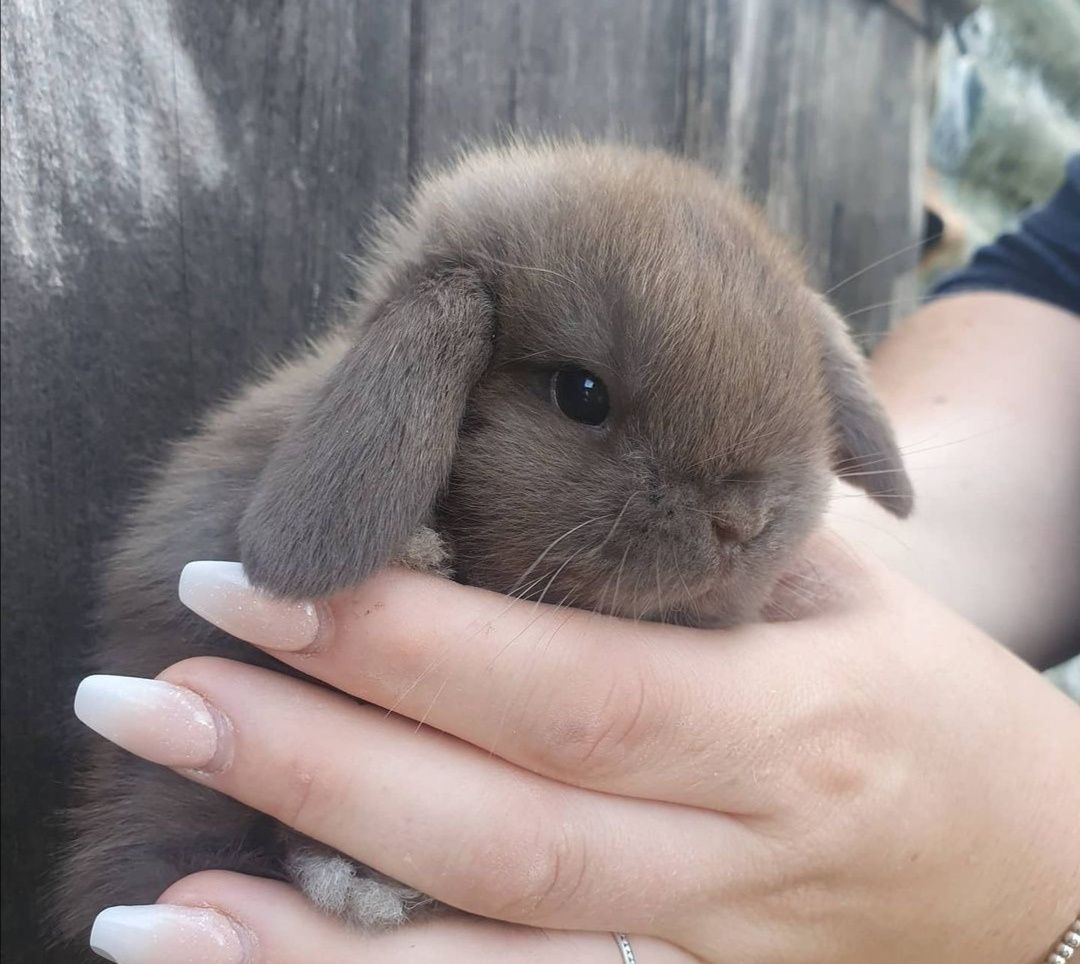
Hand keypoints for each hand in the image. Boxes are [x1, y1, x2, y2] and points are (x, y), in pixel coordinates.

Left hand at [75, 535, 1079, 962]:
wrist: (1043, 873)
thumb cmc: (928, 705)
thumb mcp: (847, 602)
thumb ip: (691, 562)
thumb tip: (514, 509)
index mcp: (790, 724)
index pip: (567, 683)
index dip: (406, 640)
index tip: (259, 583)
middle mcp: (742, 857)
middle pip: (503, 825)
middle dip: (314, 760)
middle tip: (153, 692)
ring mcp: (708, 959)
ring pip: (498, 962)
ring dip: (309, 940)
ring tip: (153, 898)